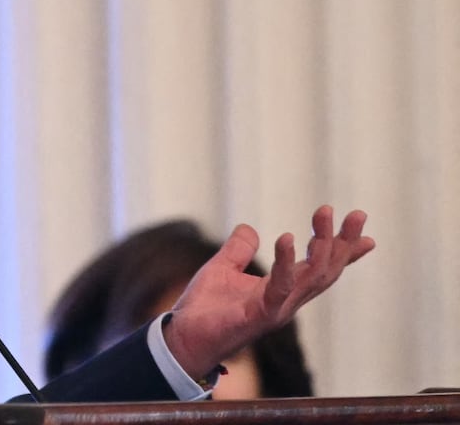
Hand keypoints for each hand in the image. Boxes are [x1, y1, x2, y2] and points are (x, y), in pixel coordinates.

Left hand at [163, 205, 374, 378]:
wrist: (183, 337)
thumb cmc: (204, 309)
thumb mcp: (222, 269)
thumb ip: (238, 250)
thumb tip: (249, 229)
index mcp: (282, 290)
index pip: (319, 268)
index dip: (344, 253)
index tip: (366, 233)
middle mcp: (287, 301)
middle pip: (325, 270)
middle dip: (343, 243)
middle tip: (356, 214)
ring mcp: (277, 309)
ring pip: (312, 277)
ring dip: (323, 245)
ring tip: (324, 214)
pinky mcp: (260, 315)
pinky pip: (280, 287)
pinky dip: (286, 262)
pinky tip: (287, 238)